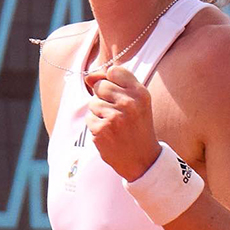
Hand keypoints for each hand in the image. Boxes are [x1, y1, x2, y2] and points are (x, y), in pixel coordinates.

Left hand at [84, 66, 161, 181]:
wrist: (142, 159)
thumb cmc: (137, 126)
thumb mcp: (135, 101)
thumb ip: (114, 83)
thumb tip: (88, 76)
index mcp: (140, 93)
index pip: (114, 71)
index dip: (112, 81)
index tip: (120, 94)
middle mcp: (128, 103)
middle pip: (100, 85)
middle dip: (103, 97)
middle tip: (118, 113)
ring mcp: (114, 117)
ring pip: (93, 102)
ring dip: (99, 113)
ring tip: (115, 124)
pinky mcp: (101, 129)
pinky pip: (89, 118)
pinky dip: (96, 125)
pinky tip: (109, 133)